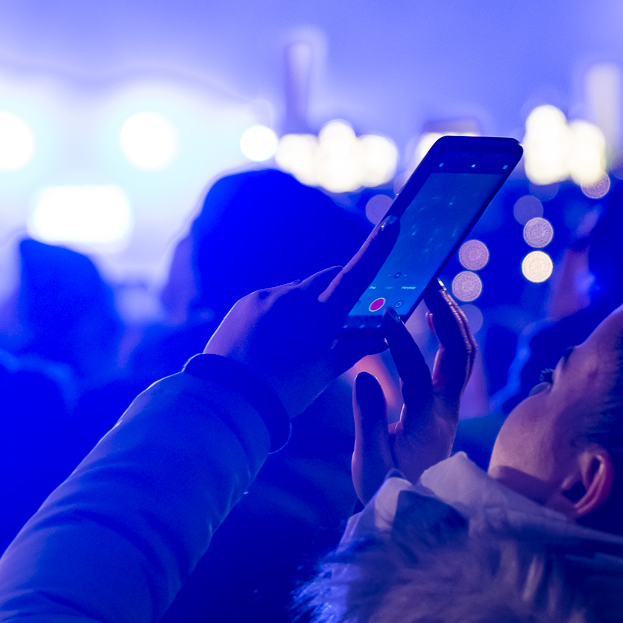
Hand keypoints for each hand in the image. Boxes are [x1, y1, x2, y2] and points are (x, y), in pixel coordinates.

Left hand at [204, 216, 400, 416]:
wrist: (230, 399)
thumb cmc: (285, 391)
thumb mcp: (325, 372)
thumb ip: (355, 349)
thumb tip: (382, 336)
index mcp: (320, 316)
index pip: (356, 275)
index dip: (377, 248)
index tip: (392, 223)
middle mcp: (294, 297)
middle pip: (327, 278)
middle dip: (338, 289)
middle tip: (340, 316)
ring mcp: (268, 297)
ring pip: (298, 289)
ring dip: (306, 304)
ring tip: (296, 340)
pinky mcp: (246, 301)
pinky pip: (272, 299)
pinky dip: (279, 311)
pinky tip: (272, 339)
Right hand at [352, 283, 474, 501]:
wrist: (413, 511)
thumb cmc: (388, 488)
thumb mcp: (370, 461)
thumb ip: (369, 418)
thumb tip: (365, 376)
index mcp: (425, 426)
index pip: (418, 377)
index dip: (403, 345)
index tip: (384, 316)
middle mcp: (445, 412)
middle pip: (459, 355)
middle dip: (446, 316)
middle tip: (427, 284)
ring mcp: (451, 408)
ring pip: (465, 355)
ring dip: (453, 320)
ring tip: (434, 291)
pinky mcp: (447, 406)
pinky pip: (458, 363)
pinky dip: (451, 335)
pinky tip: (433, 317)